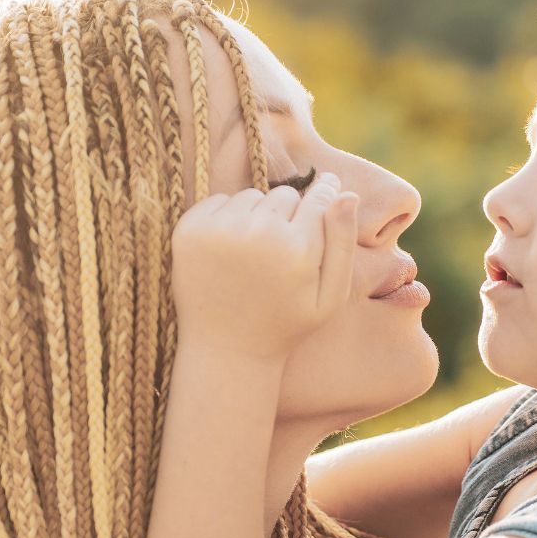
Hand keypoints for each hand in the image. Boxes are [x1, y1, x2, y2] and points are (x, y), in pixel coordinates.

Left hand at [170, 172, 358, 361]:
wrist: (225, 350)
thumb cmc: (285, 324)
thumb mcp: (330, 296)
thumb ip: (343, 243)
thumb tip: (347, 194)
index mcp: (297, 250)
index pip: (319, 198)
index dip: (326, 193)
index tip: (327, 187)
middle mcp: (257, 233)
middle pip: (285, 194)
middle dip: (289, 214)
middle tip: (283, 249)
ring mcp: (218, 230)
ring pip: (252, 195)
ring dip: (257, 215)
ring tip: (255, 255)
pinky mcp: (189, 230)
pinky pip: (219, 200)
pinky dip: (227, 217)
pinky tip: (229, 252)